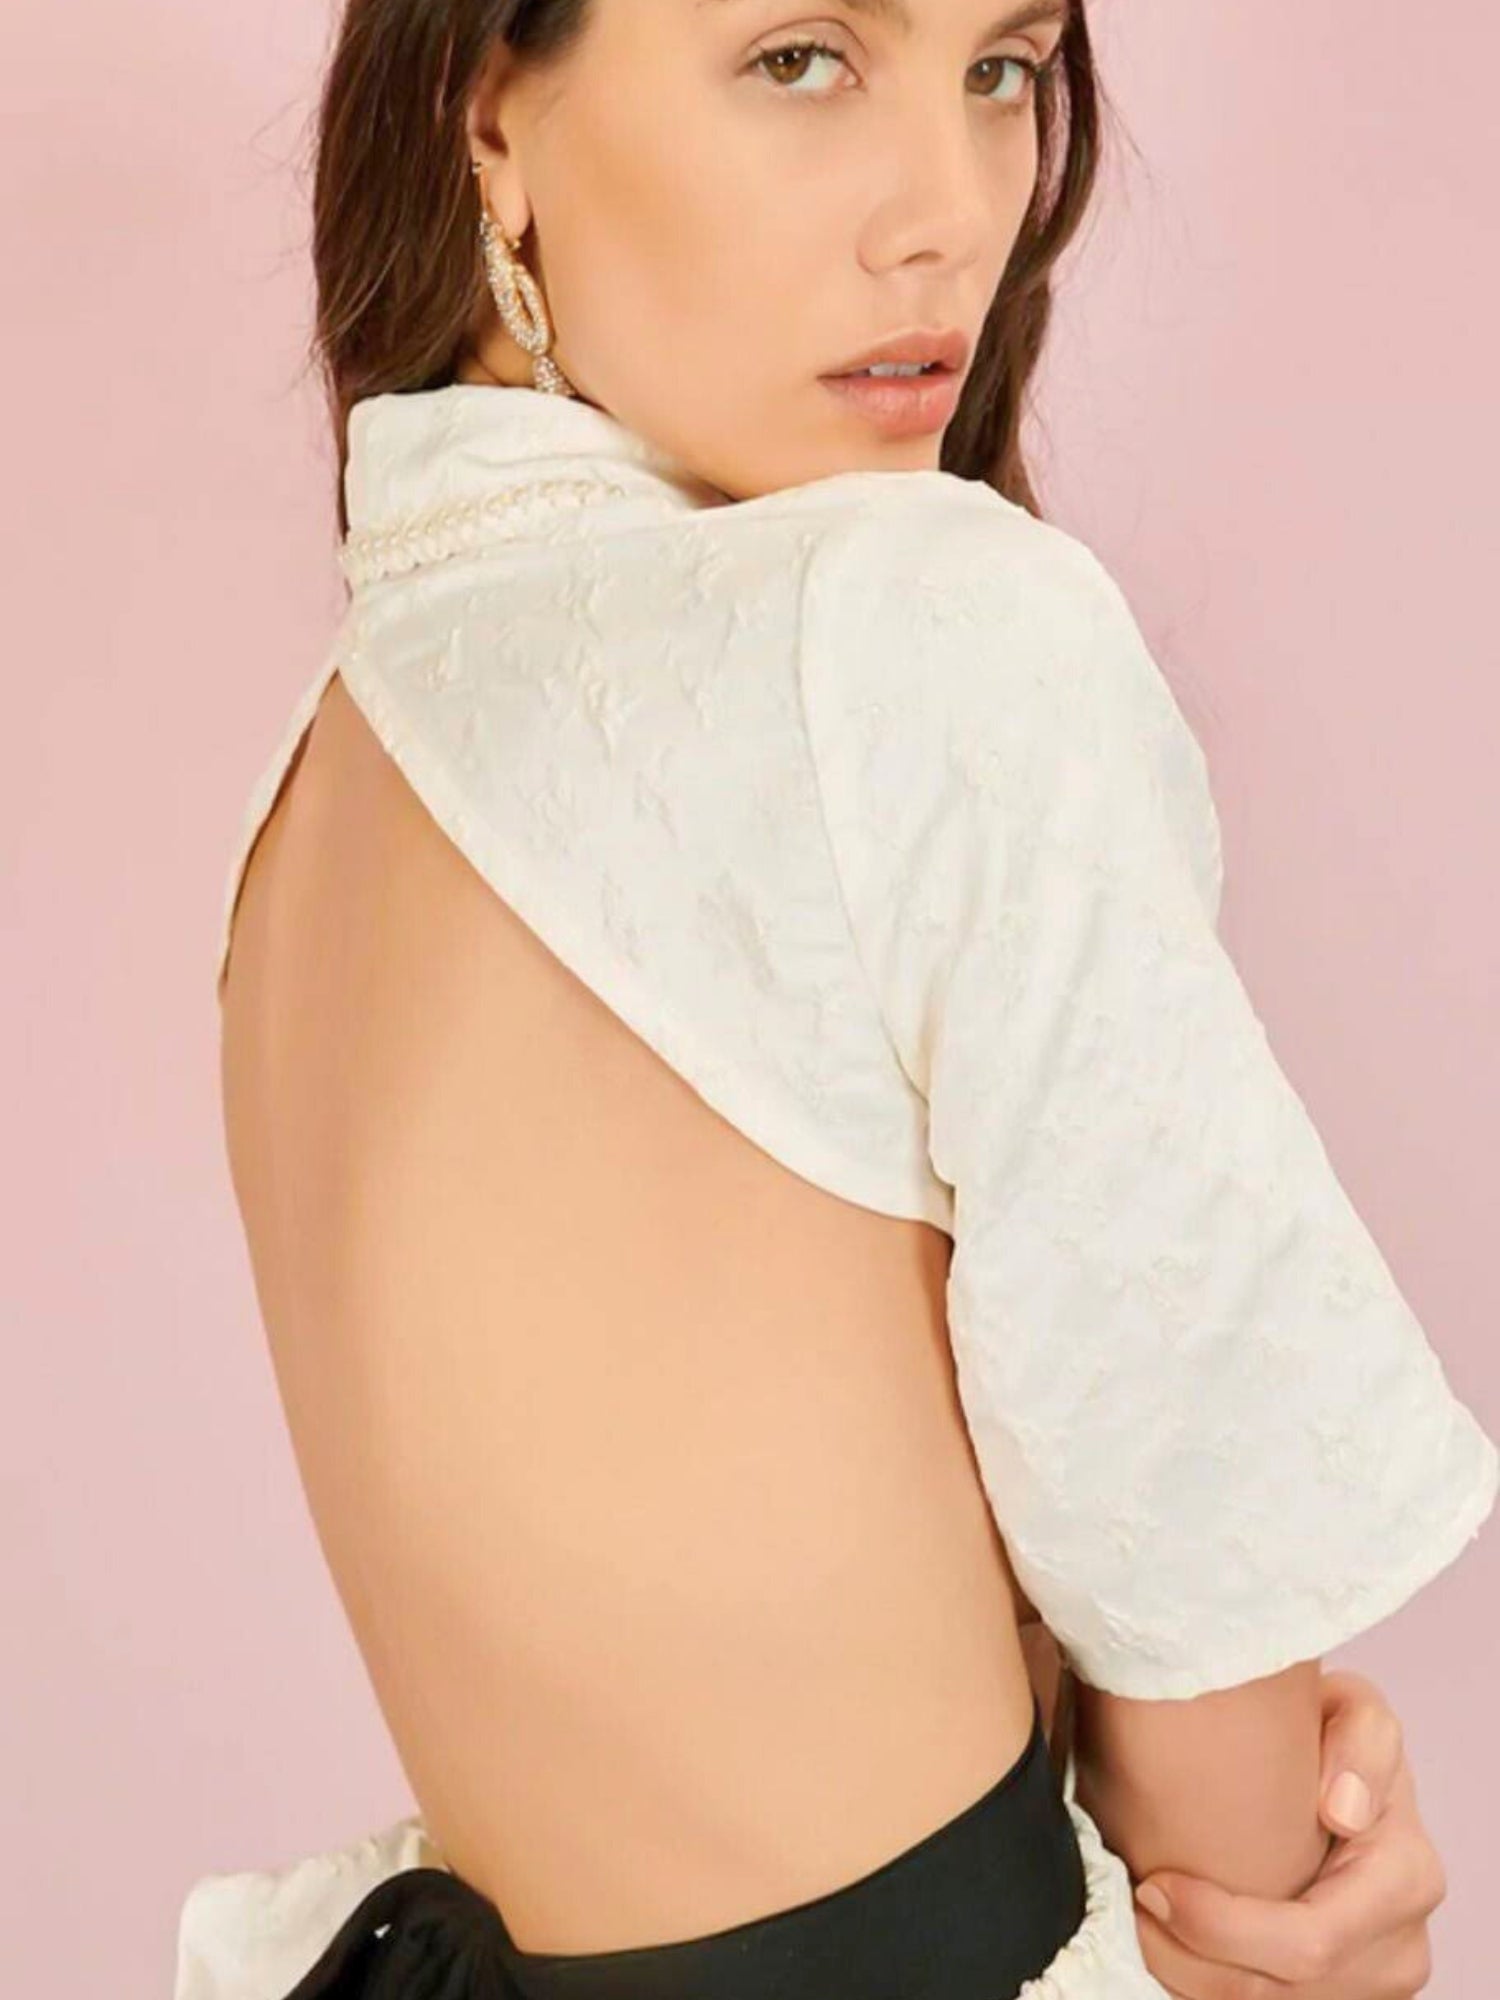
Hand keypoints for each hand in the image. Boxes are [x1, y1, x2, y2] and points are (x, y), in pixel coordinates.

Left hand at [1130, 1669, 1445, 1997]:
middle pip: (1276, 1993)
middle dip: (1188, 1958)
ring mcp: (1370, 1983)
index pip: (1308, 1942)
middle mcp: (1397, 1949)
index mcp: (1406, 1879)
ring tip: (1139, 1922)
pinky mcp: (1335, 1994)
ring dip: (1189, 1975)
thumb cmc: (1334, 1740)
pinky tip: (1171, 1940)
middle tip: (1131, 1905)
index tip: (1154, 1886)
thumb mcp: (1355, 1711)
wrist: (1341, 1777)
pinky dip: (1205, 1981)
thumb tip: (1343, 1810)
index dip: (1220, 1928)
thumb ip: (1362, 1740)